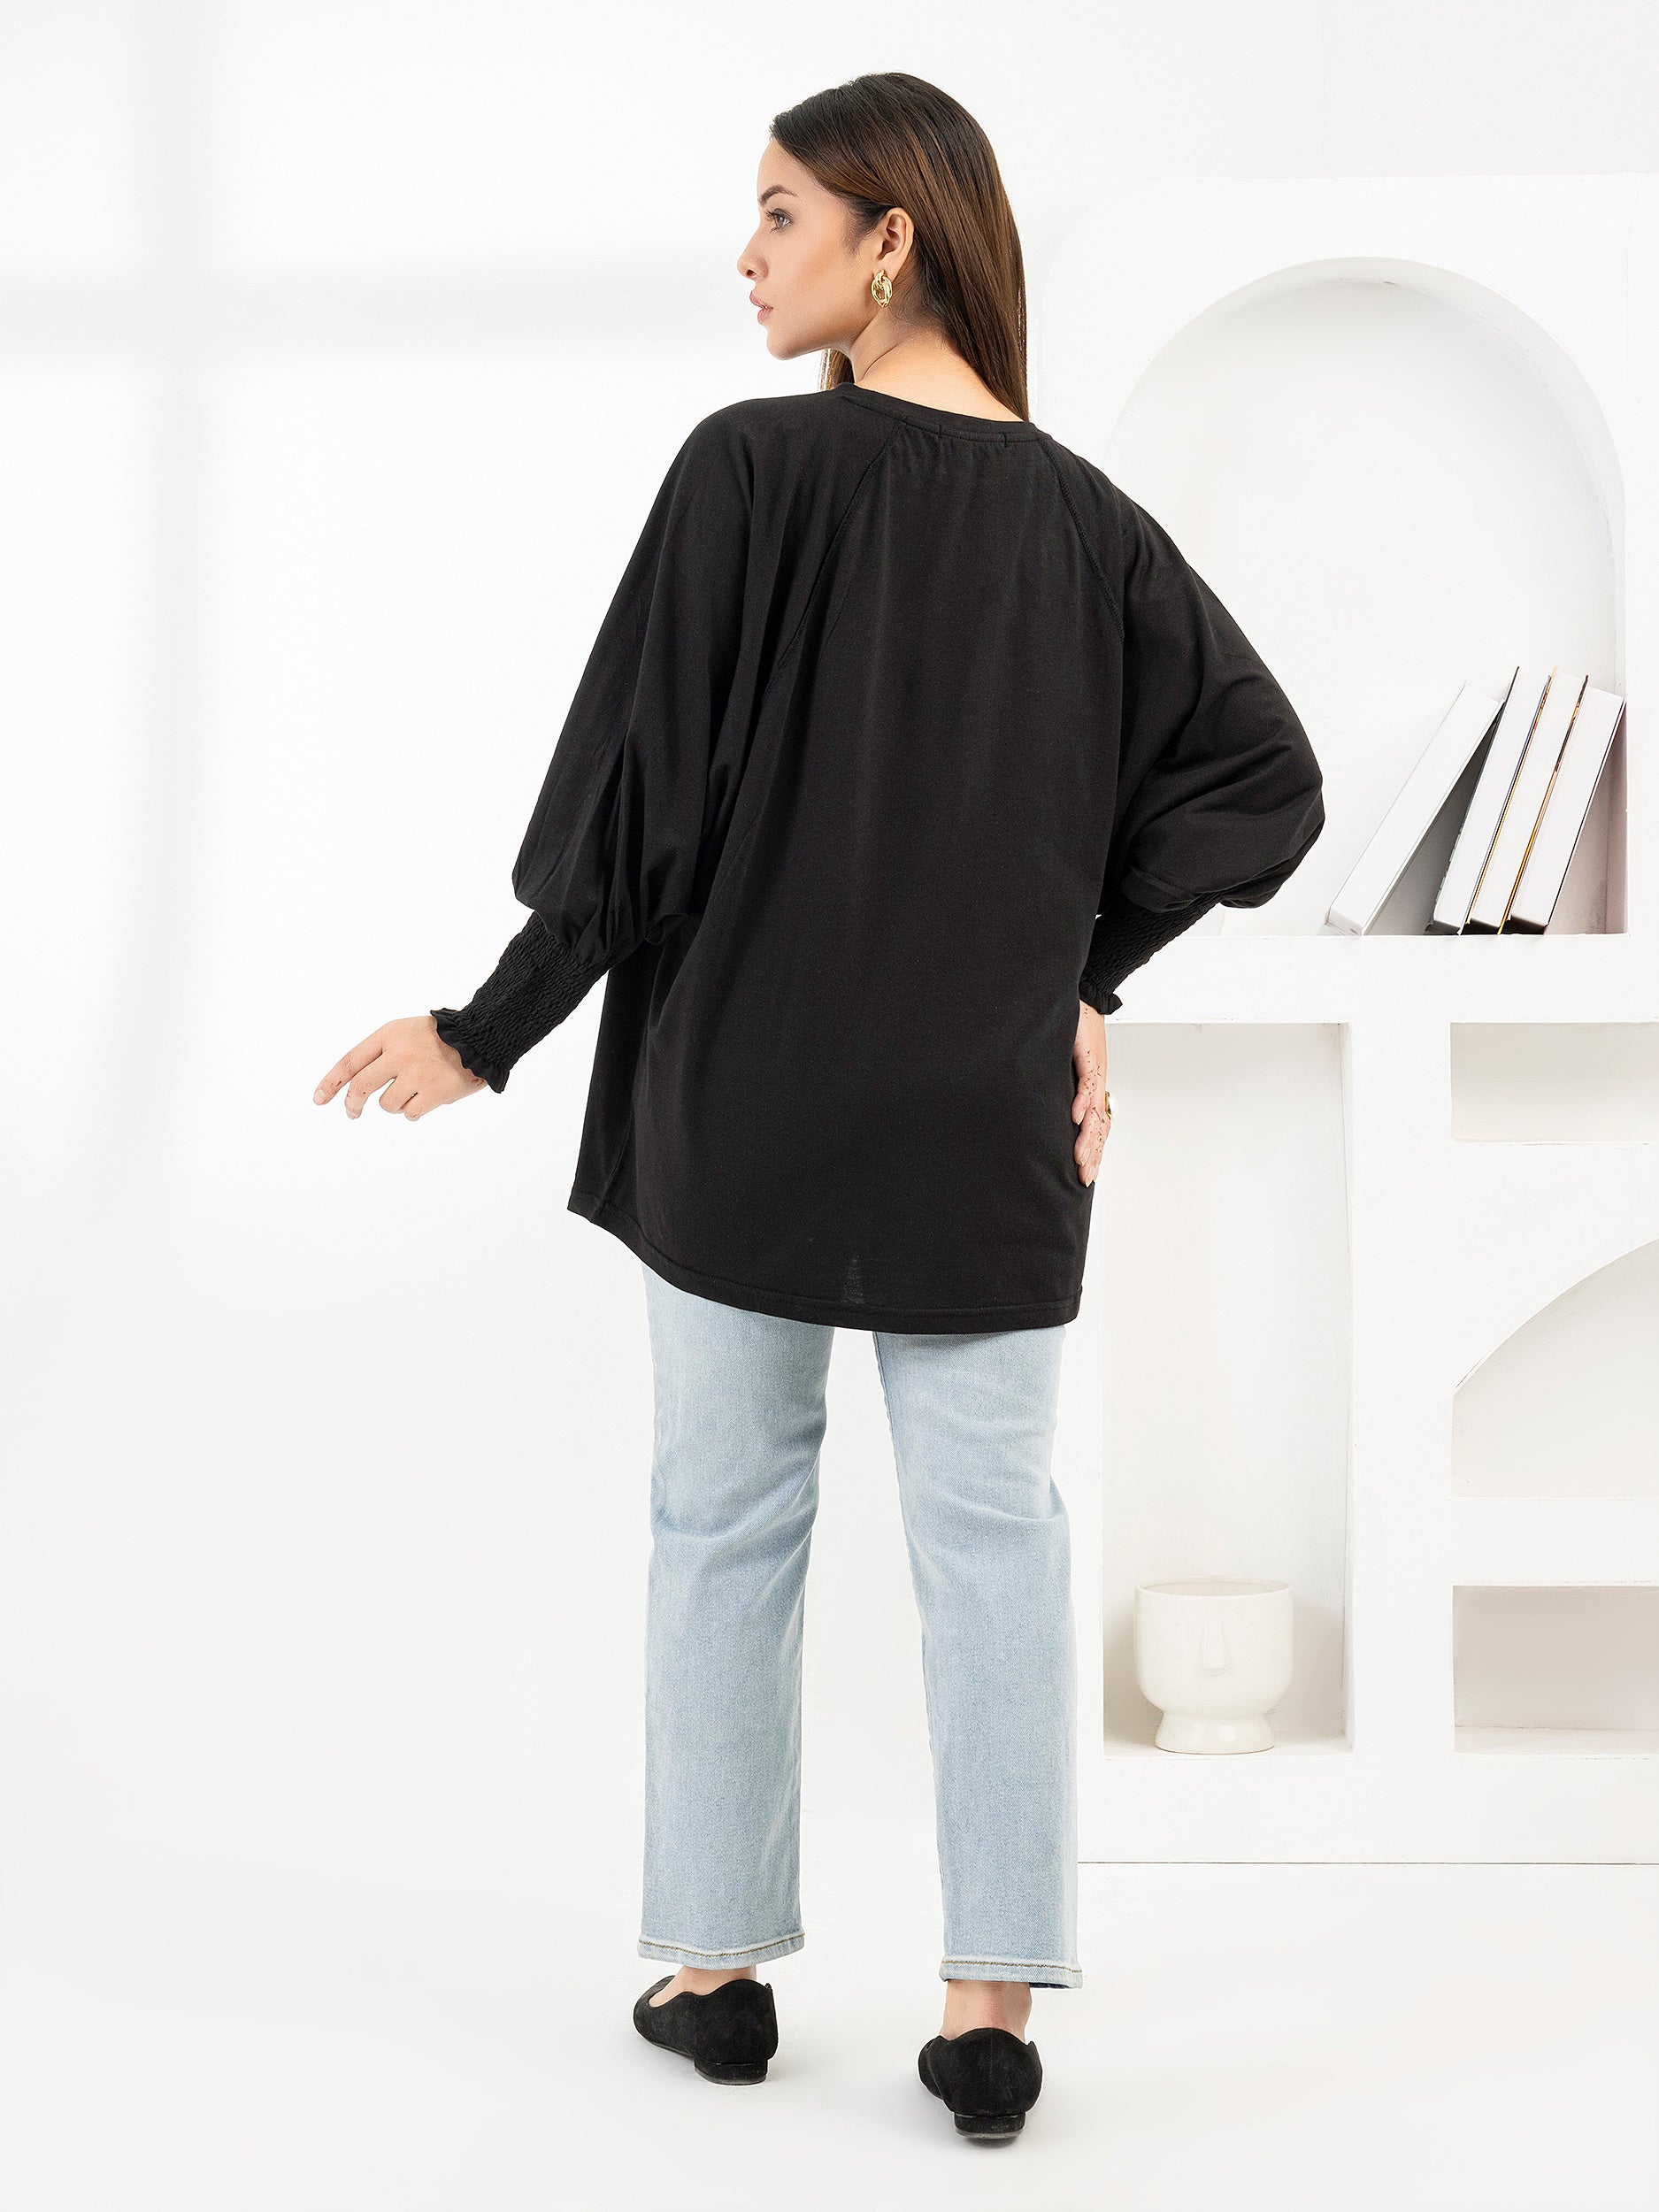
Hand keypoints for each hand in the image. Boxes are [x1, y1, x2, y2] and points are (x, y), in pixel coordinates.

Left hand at [312, 1014, 487, 1120]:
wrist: (480, 1038)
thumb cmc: (441, 1037)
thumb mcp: (406, 1032)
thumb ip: (382, 1053)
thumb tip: (356, 1087)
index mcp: (389, 1035)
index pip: (351, 1061)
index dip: (331, 1082)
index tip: (319, 1099)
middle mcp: (399, 1054)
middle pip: (361, 1087)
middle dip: (353, 1103)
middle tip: (352, 1112)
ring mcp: (416, 1074)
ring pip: (387, 1104)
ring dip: (395, 1104)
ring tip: (414, 1091)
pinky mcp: (434, 1093)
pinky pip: (409, 1114)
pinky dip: (414, 1111)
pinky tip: (428, 1098)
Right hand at [1071, 1000, 1110, 1185]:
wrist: (1086, 997)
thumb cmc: (1074, 1029)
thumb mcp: (1064, 1064)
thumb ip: (1058, 1086)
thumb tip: (1043, 1105)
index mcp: (1093, 1089)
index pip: (1097, 1126)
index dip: (1093, 1150)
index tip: (1086, 1174)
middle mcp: (1098, 1084)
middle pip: (1099, 1126)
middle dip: (1093, 1154)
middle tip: (1085, 1177)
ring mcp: (1095, 1072)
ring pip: (1094, 1111)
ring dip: (1088, 1137)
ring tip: (1081, 1158)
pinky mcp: (1089, 1057)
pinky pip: (1087, 1083)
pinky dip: (1081, 1101)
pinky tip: (1076, 1118)